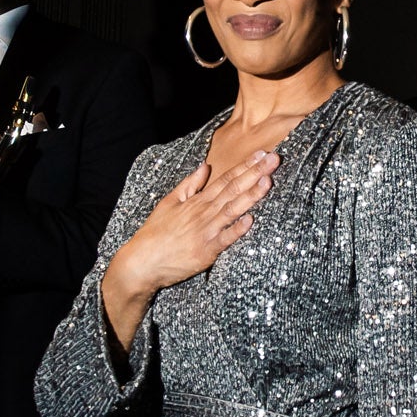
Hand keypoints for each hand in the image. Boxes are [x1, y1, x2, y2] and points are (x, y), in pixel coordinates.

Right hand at [105, 149, 278, 309]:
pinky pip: (224, 239)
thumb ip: (189, 185)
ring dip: (251, 195)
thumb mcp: (168, 203)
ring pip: (232, 209)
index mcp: (197, 201)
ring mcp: (206, 231)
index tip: (262, 154)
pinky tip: (250, 219)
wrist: (142, 261)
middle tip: (274, 159)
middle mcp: (203, 213)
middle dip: (255, 173)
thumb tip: (205, 166)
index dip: (245, 166)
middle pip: (233, 189)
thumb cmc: (155, 233)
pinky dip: (237, 229)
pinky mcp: (206, 251)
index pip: (225, 179)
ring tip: (268, 181)